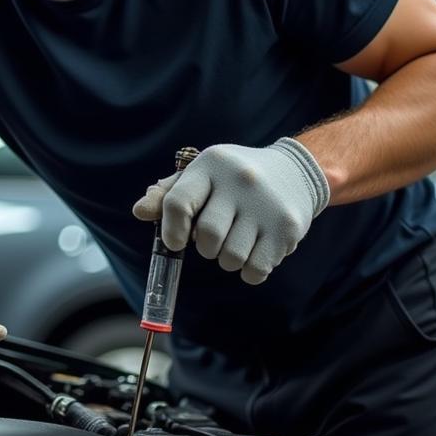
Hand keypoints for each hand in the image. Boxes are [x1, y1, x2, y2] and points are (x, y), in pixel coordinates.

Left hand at [132, 138, 328, 284]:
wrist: (296, 171)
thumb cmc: (234, 179)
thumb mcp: (202, 175)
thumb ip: (168, 195)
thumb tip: (139, 211)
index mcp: (212, 165)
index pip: (178, 203)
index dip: (171, 230)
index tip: (176, 241)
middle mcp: (241, 181)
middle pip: (207, 237)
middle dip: (205, 247)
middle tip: (213, 239)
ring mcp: (267, 205)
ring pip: (231, 258)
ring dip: (227, 259)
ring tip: (236, 241)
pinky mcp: (288, 228)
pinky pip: (256, 269)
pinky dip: (249, 270)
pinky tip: (254, 250)